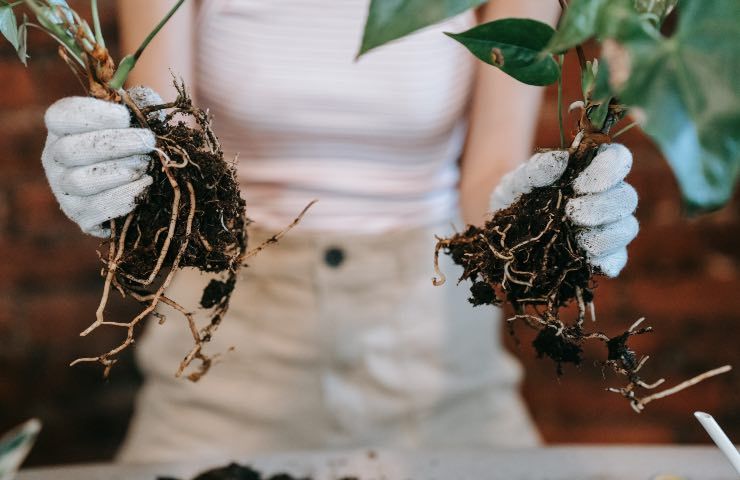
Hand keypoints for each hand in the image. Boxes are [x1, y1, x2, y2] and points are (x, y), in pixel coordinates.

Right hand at [42, 87, 160, 236]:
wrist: (144, 181)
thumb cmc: (136, 142)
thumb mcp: (138, 117)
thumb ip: (140, 103)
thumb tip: (144, 98)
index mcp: (63, 129)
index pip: (60, 117)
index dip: (92, 115)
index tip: (125, 116)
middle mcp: (55, 159)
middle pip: (71, 150)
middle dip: (115, 144)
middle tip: (148, 141)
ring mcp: (65, 190)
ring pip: (80, 181)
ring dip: (118, 171)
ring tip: (145, 165)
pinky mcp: (81, 216)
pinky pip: (95, 210)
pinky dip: (123, 197)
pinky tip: (145, 185)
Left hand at [489, 144, 637, 276]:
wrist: (502, 232)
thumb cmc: (516, 198)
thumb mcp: (518, 181)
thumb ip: (536, 168)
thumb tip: (560, 160)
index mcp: (590, 171)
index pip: (618, 159)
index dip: (610, 169)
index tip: (580, 184)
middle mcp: (604, 198)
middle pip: (626, 198)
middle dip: (603, 206)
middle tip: (571, 212)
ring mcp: (604, 228)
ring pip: (627, 228)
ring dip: (606, 233)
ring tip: (577, 236)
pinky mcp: (599, 256)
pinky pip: (617, 259)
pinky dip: (608, 260)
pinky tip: (589, 259)